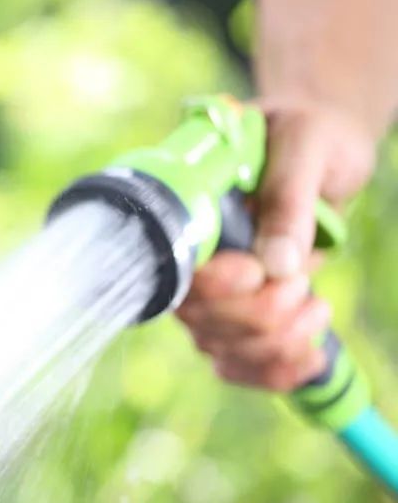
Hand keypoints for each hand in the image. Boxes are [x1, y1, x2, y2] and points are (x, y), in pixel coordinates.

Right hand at [175, 101, 376, 390]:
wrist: (324, 145)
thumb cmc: (307, 131)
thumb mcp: (304, 144)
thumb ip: (288, 198)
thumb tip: (278, 265)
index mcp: (187, 210)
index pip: (179, 268)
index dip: (213, 286)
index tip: (256, 272)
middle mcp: (189, 255)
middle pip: (200, 318)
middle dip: (261, 315)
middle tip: (304, 280)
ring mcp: (212, 289)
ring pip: (221, 347)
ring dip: (275, 342)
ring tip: (317, 306)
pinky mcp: (239, 314)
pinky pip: (240, 363)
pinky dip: (274, 372)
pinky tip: (309, 361)